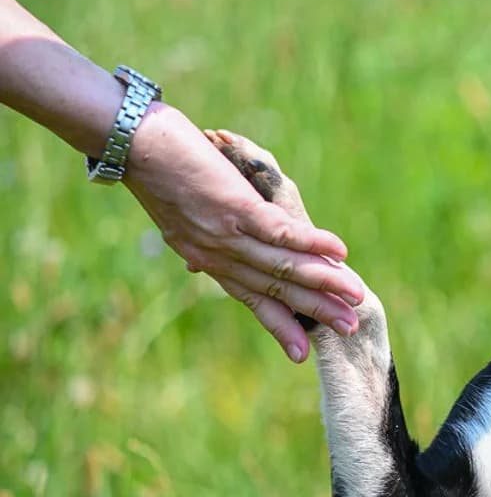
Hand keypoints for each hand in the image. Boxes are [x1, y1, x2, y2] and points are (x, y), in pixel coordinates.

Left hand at [122, 102, 363, 361]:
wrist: (131, 143)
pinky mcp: (235, 208)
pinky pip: (282, 233)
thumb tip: (196, 265)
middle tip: (349, 328)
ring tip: (354, 296)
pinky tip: (340, 253)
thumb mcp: (174, 215)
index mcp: (205, 257)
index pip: (250, 298)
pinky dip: (313, 244)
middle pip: (274, 288)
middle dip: (314, 310)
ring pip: (283, 266)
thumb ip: (195, 241)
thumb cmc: (155, 170)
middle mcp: (217, 254)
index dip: (279, 325)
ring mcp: (227, 233)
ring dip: (323, 283)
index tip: (302, 353)